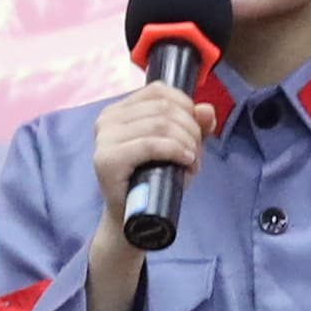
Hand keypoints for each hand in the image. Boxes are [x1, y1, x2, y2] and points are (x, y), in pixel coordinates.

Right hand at [81, 81, 209, 268]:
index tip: (195, 130)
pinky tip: (186, 161)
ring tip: (191, 162)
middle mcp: (107, 118)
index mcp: (119, 110)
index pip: (159, 90)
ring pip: (160, 124)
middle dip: (190, 129)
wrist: (133, 220)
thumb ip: (194, 126)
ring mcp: (104, 138)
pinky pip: (150, 144)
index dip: (186, 106)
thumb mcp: (179, 147)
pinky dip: (175, 150)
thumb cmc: (154, 180)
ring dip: (187, 142)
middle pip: (163, 108)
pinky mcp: (107, 159)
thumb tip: (207, 109)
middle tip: (195, 153)